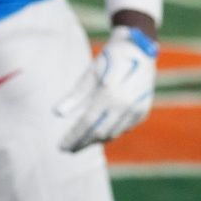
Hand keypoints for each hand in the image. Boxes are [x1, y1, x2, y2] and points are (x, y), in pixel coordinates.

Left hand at [54, 25, 157, 151]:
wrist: (139, 50)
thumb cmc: (109, 60)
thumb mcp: (89, 73)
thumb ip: (75, 96)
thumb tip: (57, 114)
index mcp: (109, 93)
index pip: (87, 122)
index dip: (73, 136)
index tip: (61, 146)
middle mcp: (125, 105)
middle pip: (99, 132)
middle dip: (82, 143)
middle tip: (67, 149)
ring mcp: (136, 109)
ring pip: (112, 133)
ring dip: (95, 140)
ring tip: (80, 143)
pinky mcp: (142, 111)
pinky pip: (123, 129)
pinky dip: (109, 133)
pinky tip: (97, 134)